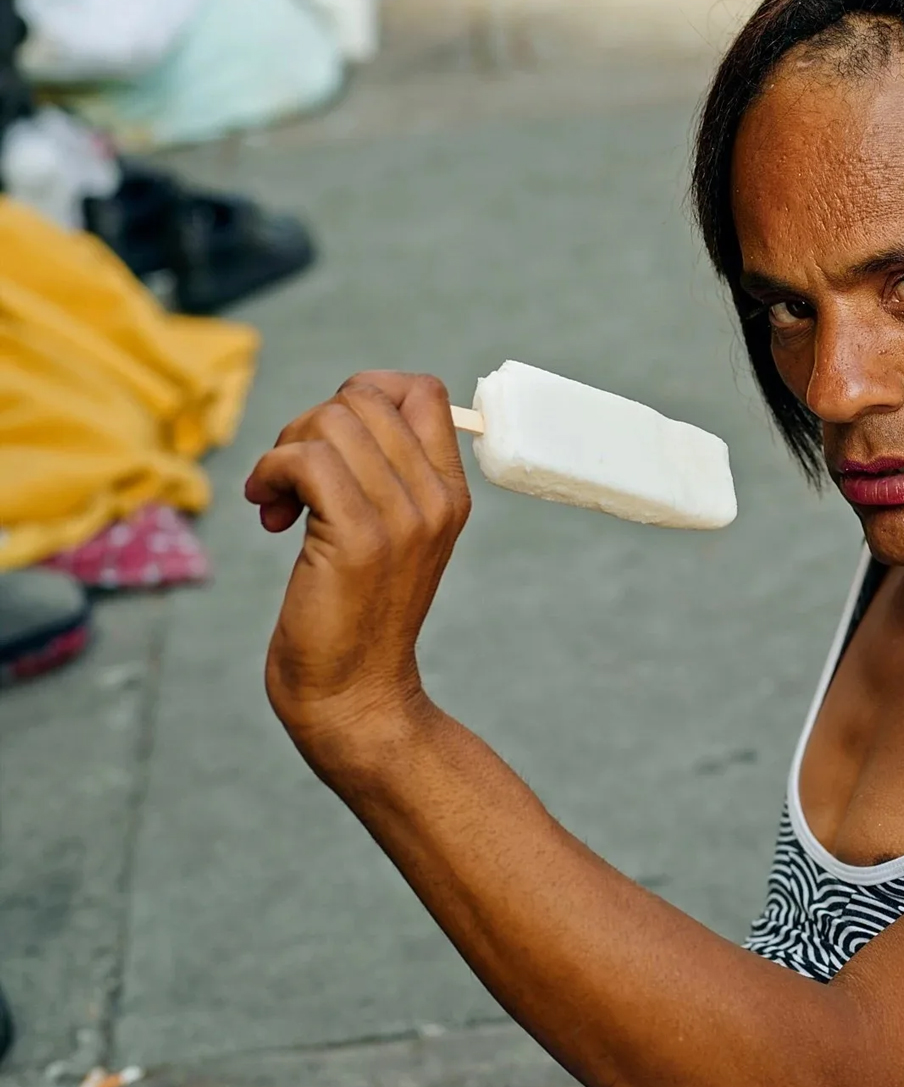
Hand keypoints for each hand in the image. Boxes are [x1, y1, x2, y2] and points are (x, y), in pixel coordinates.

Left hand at [244, 372, 469, 757]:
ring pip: (331, 420)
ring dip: (284, 451)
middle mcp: (436, 500)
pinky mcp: (358, 539)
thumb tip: (340, 410)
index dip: (365, 394)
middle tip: (292, 479)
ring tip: (279, 502)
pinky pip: (303, 460)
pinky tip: (269, 514)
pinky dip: (271, 474)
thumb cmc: (355, 615)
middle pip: (365, 396)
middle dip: (310, 423)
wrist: (354, 694)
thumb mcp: (389, 536)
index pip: (424, 391)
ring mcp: (402, 519)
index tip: (334, 442)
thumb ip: (384, 477)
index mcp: (451, 494)